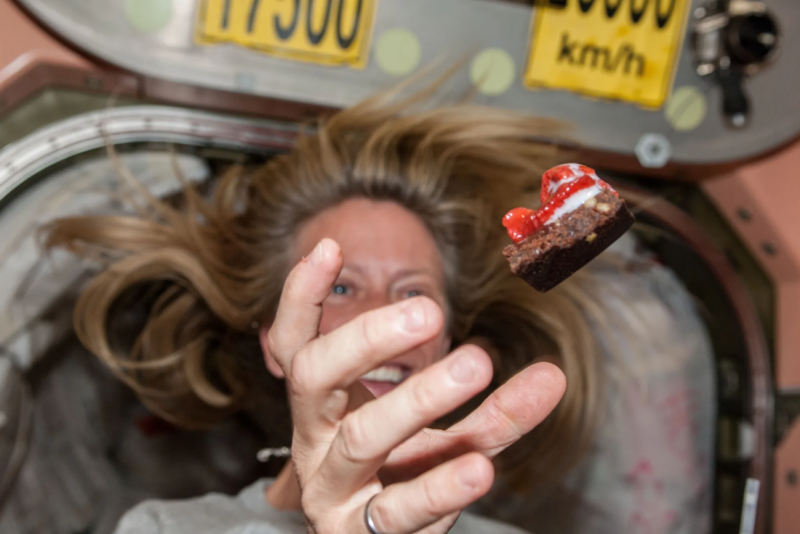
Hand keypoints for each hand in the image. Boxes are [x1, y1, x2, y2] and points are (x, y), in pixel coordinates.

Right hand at [265, 238, 564, 532]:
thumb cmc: (404, 478)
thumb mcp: (442, 434)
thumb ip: (490, 405)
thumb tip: (555, 373)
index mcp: (322, 405)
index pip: (295, 343)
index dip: (301, 297)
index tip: (331, 246)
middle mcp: (314, 441)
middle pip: (314, 376)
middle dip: (366, 338)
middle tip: (429, 311)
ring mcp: (332, 490)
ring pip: (362, 439)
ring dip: (418, 398)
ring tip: (477, 364)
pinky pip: (399, 509)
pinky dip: (441, 488)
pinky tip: (481, 466)